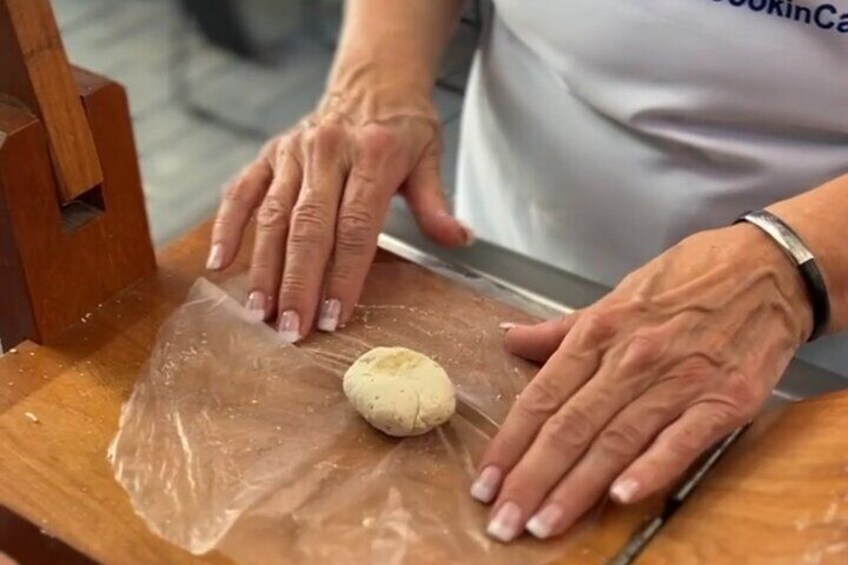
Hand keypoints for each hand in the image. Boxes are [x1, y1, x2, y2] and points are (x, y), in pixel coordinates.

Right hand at [207, 90, 471, 340]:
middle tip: (292, 329)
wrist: (374, 78)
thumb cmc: (402, 125)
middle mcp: (328, 152)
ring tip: (259, 311)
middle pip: (309, 227)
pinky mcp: (269, 153)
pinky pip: (241, 190)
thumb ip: (435, 203)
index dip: (343, 276)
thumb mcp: (430, 158)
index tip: (333, 317)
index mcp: (373, 155)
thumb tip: (459, 239)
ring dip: (264, 267)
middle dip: (298, 283)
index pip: (356, 227)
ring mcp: (293, 152)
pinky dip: (227, 225)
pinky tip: (219, 262)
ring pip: (272, 215)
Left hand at [471, 224, 812, 541]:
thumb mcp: (616, 297)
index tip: (485, 481)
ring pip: (614, 441)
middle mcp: (631, 358)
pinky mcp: (724, 399)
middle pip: (570, 427)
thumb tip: (510, 338)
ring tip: (544, 524)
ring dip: (575, 488)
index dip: (509, 444)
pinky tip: (621, 496)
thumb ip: (562, 329)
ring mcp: (678, 380)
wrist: (766, 269)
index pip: (541, 398)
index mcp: (598, 332)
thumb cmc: (686, 281)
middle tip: (503, 521)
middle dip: (531, 479)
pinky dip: (650, 468)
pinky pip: (681, 440)